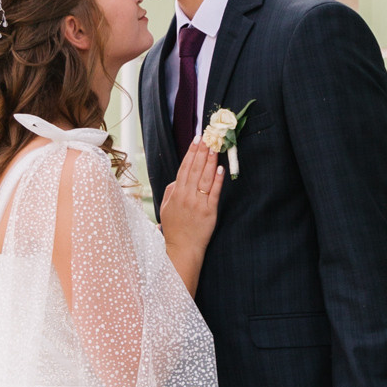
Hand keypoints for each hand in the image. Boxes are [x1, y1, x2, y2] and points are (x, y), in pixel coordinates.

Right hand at [158, 137, 223, 295]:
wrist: (182, 248)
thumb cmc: (175, 229)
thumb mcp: (166, 208)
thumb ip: (171, 191)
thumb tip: (178, 179)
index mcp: (176, 193)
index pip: (184, 168)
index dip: (190, 153)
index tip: (196, 140)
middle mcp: (186, 196)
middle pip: (194, 169)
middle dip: (201, 152)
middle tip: (208, 137)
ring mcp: (198, 203)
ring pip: (204, 178)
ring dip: (209, 161)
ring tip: (214, 148)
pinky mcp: (209, 212)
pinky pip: (213, 193)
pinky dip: (217, 180)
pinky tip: (220, 169)